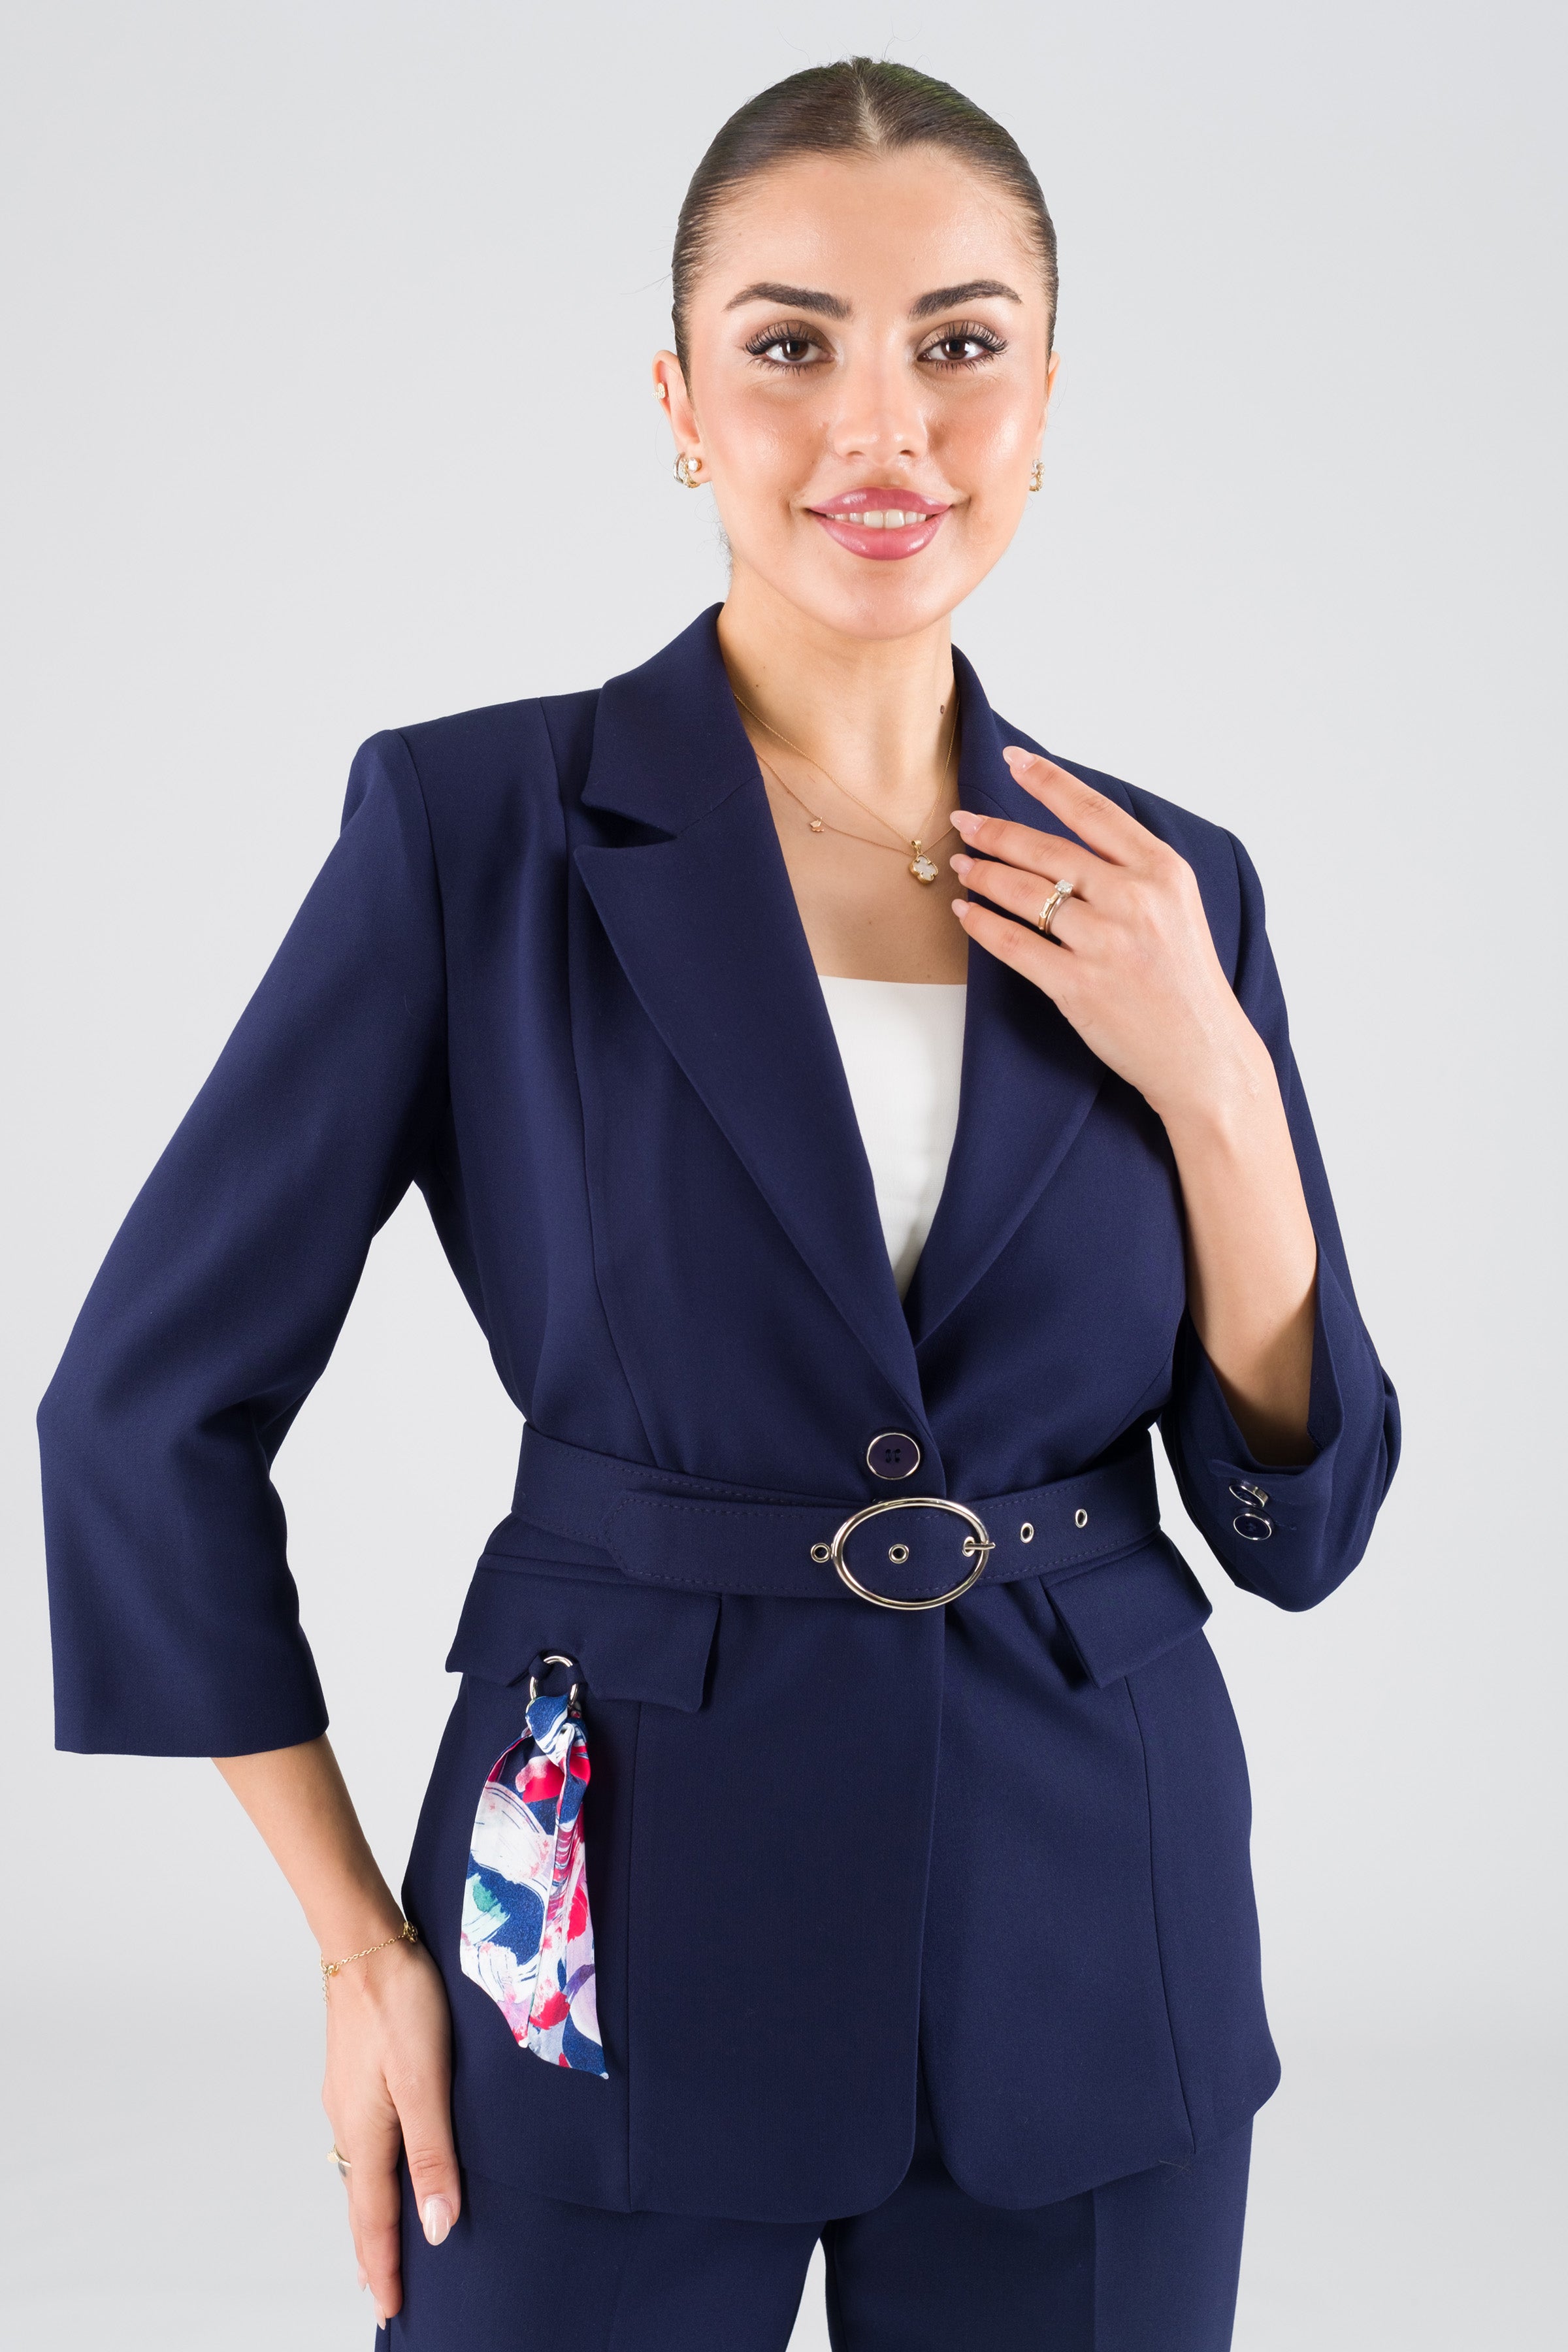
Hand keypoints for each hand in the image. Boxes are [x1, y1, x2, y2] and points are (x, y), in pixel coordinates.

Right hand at [322, 1931, 459, 2326]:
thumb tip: (438, 2227)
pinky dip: (371, 2174)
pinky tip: (382, 2167)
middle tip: (383, 2294)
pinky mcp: (355, 2072)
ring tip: (382, 2244)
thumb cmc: (400, 2003)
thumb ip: (434, 2155)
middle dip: (372, 2251)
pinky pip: (362, 2141)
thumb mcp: (426, 2082)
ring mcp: (347, 2097)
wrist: (367, 1941)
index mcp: (366, 2132)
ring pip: (360, 2171)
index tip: (391, 2309)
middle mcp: (349, 2121)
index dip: (386, 2266)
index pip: (375, 2219)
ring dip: (370, 2213)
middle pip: (361, 2202)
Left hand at [950, 748, 1270, 1124]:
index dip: (1047, 780)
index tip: (1012, 759)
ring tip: (963, 865)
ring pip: (1024, 894)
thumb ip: (1131, 869)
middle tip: (965, 821)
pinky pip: (1015, 946)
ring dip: (984, 875)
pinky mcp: (1078, 986)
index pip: (1092, 811)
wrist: (1204, 1054)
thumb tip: (1071, 836)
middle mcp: (1134, 899)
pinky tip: (967, 913)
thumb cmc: (1185, 981)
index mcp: (1161, 871)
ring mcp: (1105, 943)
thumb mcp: (1176, 906)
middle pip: (1046, 850)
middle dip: (995, 831)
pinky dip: (983, 926)